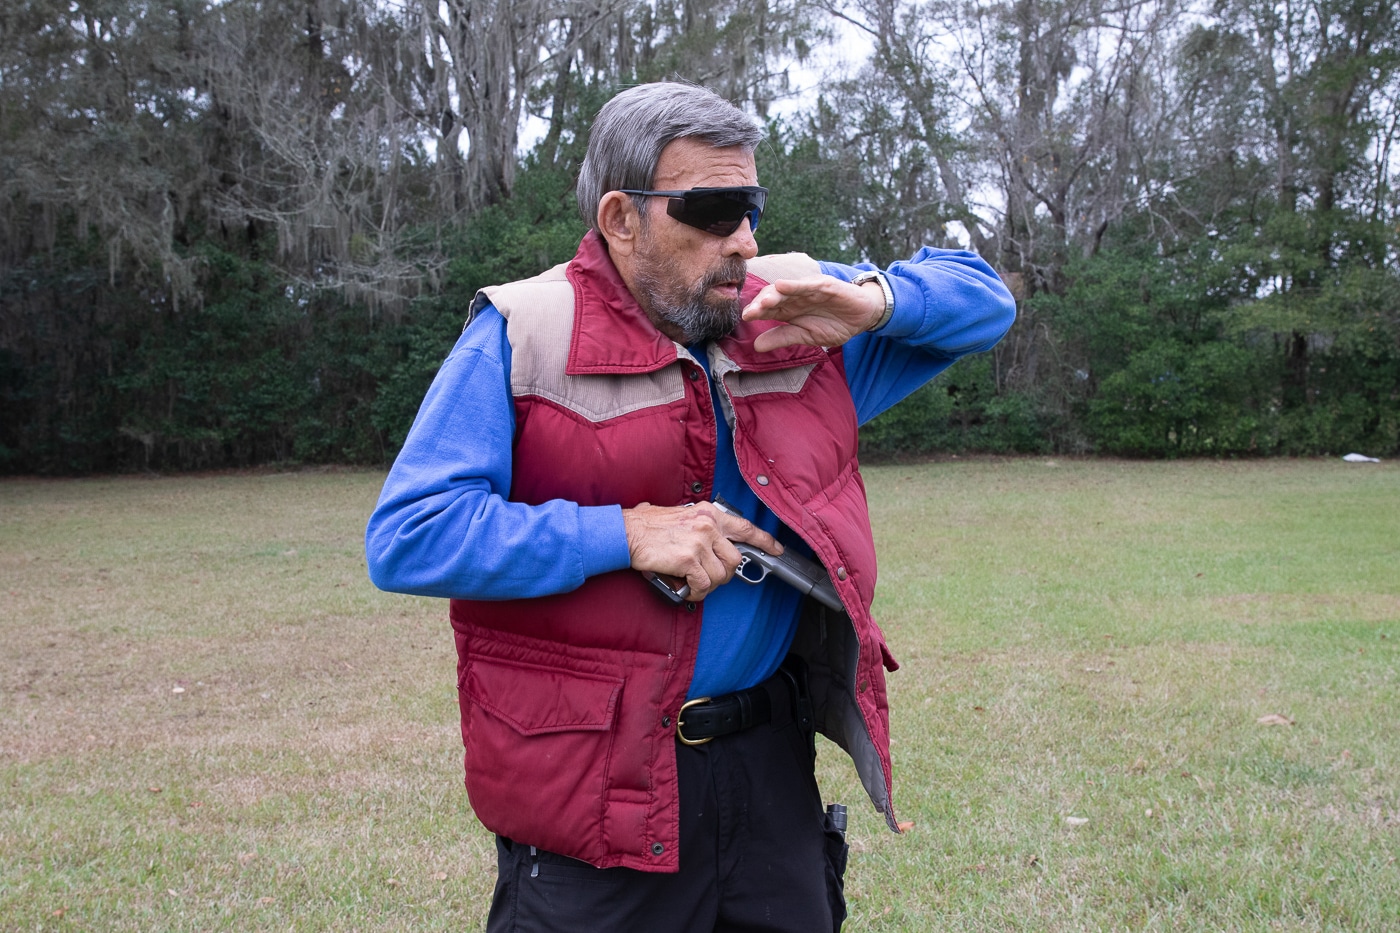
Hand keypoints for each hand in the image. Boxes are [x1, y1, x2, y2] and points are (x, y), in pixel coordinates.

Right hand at [622, 501, 783, 600]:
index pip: (746, 528)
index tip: (776, 550)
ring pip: (721, 575)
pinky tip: (686, 589)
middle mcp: (708, 525)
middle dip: (725, 574)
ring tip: (694, 583)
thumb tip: (715, 544)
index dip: (765, 541)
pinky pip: (703, 584)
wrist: (627, 532)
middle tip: (710, 576)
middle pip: (736, 559)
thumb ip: (703, 527)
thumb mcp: (683, 515)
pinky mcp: (688, 560)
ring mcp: (699, 542)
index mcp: (710, 513)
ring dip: (709, 585)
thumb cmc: (649, 526)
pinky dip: (696, 592)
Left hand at [741, 276, 885, 352]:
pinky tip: (783, 286)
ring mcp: (808, 290)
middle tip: (751, 312)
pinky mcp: (825, 286)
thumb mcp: (806, 336)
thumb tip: (756, 346)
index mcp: (788, 309)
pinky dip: (795, 285)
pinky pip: (808, 284)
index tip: (744, 318)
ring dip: (774, 294)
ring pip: (787, 290)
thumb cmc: (833, 324)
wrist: (862, 317)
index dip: (756, 312)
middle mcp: (795, 297)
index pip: (767, 308)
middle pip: (773, 296)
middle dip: (761, 304)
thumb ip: (782, 337)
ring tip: (763, 302)